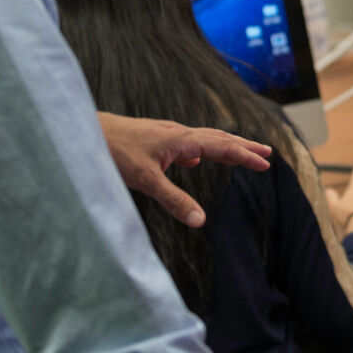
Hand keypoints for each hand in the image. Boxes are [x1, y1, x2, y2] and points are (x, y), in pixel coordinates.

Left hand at [96, 112, 271, 227]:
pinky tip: (195, 159)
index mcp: (181, 140)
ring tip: (240, 154)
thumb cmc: (113, 152)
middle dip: (243, 147)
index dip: (244, 156)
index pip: (222, 146)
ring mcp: (166, 134)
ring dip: (225, 146)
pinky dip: (201, 150)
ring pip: (203, 139)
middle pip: (218, 138)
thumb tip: (201, 221)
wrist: (85, 131)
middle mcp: (177, 133)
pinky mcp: (154, 139)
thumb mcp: (145, 180)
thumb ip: (174, 201)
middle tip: (267, 154)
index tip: (266, 164)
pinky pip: (187, 143)